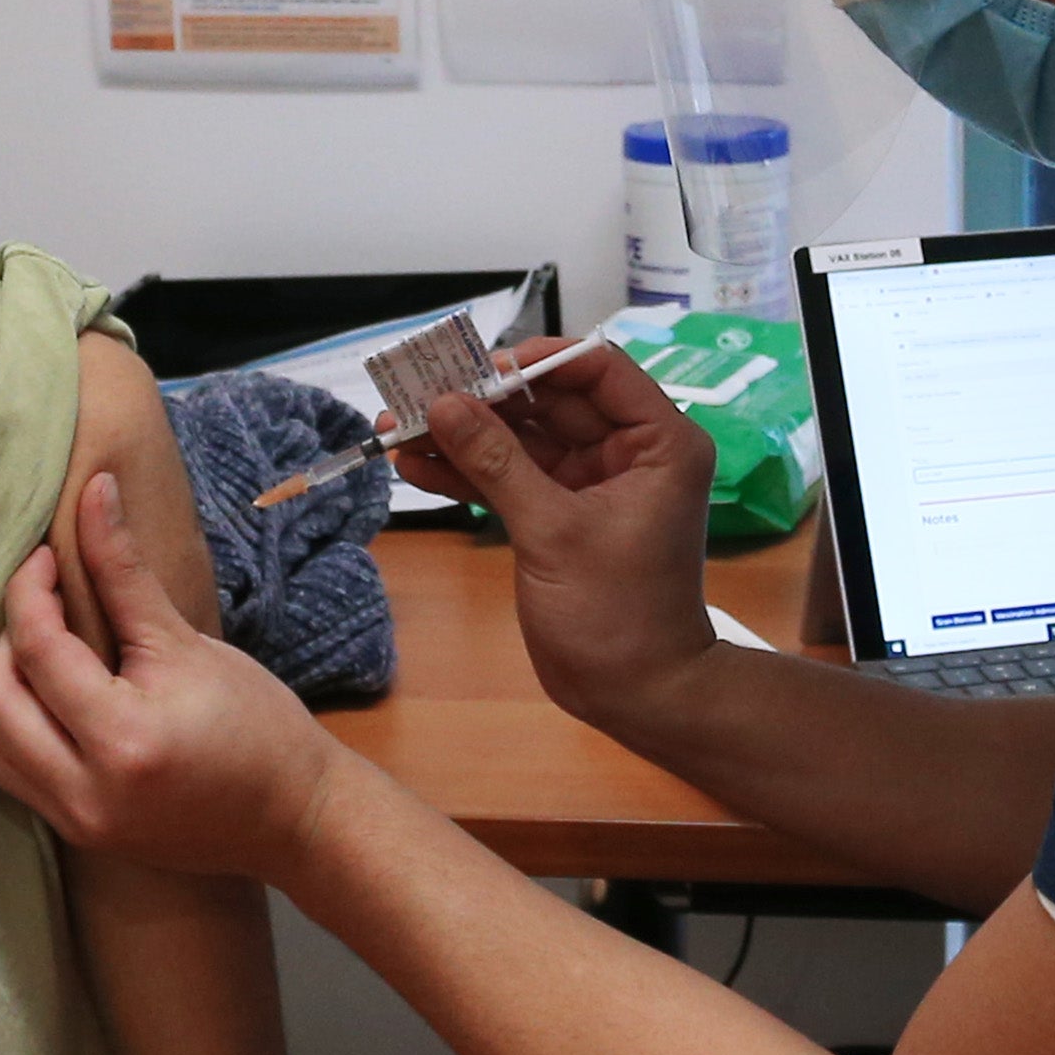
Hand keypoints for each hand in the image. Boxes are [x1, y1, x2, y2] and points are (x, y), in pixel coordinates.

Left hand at [0, 473, 350, 884]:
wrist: (293, 817)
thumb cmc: (257, 726)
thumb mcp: (189, 644)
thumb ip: (124, 571)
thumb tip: (94, 489)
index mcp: (123, 738)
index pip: (37, 650)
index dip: (28, 590)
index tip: (44, 560)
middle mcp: (86, 792)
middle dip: (5, 642)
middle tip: (46, 609)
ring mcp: (75, 821)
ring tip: (42, 658)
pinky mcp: (74, 832)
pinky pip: (6, 773)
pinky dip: (10, 727)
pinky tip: (49, 699)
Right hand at [397, 341, 720, 731]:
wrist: (635, 694)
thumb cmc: (618, 613)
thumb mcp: (553, 530)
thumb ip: (496, 462)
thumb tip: (444, 404)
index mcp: (658, 443)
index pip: (597, 370)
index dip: (537, 360)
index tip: (477, 365)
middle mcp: (629, 454)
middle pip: (549, 402)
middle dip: (482, 399)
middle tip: (417, 391)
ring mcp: (592, 485)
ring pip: (521, 440)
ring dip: (463, 435)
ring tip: (396, 427)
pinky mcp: (560, 516)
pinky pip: (510, 478)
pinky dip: (467, 473)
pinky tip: (415, 466)